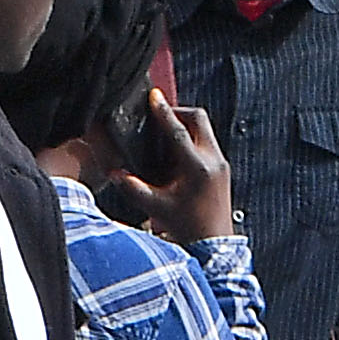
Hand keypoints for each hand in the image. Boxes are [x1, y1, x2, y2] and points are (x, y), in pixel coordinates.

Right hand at [110, 97, 235, 245]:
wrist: (213, 243)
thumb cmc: (188, 227)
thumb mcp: (156, 208)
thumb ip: (134, 188)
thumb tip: (116, 173)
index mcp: (196, 168)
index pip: (177, 131)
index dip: (163, 112)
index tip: (154, 96)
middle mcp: (212, 160)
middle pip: (198, 119)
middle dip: (178, 112)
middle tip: (160, 116)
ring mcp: (220, 163)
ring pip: (204, 128)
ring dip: (185, 125)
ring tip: (165, 135)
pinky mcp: (222, 168)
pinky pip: (207, 141)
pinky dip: (191, 139)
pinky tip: (176, 153)